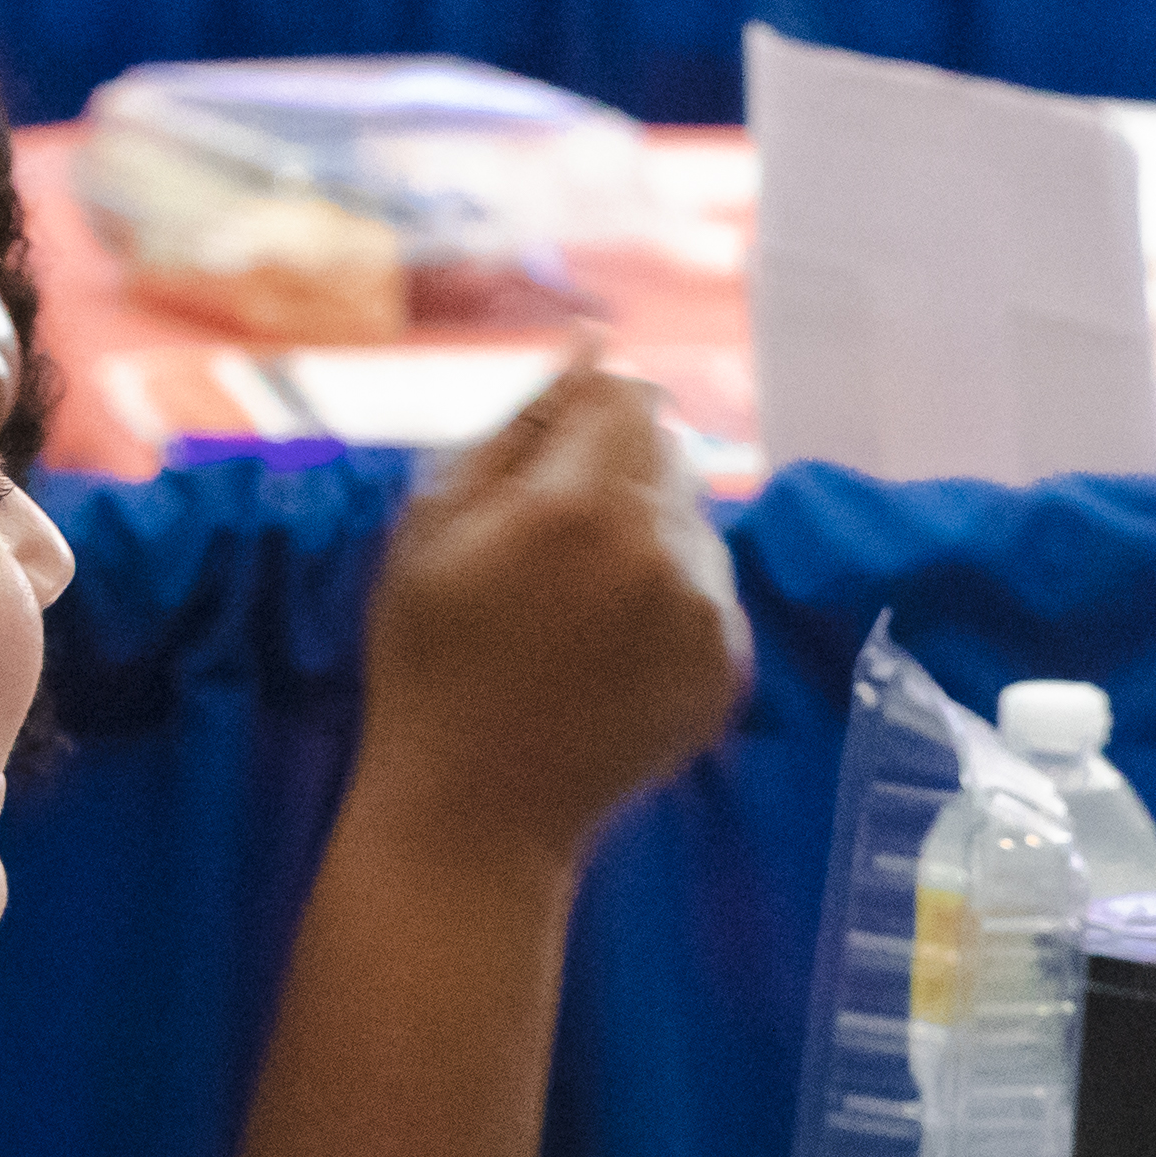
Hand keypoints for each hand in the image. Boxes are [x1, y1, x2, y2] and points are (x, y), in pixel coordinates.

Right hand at [352, 362, 749, 864]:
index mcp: (585, 508)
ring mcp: (706, 615)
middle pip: (668, 455)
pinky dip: (665, 601)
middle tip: (543, 547)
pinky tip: (600, 650)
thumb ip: (520, 424)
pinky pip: (707, 591)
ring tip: (568, 608)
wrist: (474, 811)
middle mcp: (665, 553)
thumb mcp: (434, 526)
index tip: (539, 466)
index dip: (582, 417)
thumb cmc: (429, 661)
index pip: (629, 397)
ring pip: (693, 524)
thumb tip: (591, 345)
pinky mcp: (727, 666)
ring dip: (643, 538)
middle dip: (613, 475)